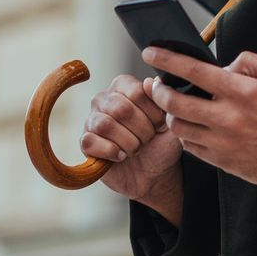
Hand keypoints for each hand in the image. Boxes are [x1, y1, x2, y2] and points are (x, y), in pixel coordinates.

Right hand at [84, 71, 183, 205]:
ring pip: (105, 125)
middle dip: (142, 130)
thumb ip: (164, 100)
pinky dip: (111, 152)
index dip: (153, 114)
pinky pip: (90, 142)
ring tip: (136, 149)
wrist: (154, 174)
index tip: (160, 126)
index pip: (137, 92)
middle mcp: (104, 98)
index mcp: (124, 86)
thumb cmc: (161, 143)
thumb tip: (154, 81)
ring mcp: (92, 119)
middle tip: (148, 140)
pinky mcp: (86, 141)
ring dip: (128, 143)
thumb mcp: (171, 122)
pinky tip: (122, 156)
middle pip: (121, 109)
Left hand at [142, 46, 256, 191]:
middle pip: (175, 102)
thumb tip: (224, 66)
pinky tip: (192, 127)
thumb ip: (250, 62)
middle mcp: (228, 118)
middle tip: (159, 85)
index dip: (167, 60)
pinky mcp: (222, 162)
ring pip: (178, 127)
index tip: (150, 52)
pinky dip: (185, 135)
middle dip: (159, 91)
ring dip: (170, 114)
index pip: (194, 71)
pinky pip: (190, 147)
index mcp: (241, 92)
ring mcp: (222, 142)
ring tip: (175, 107)